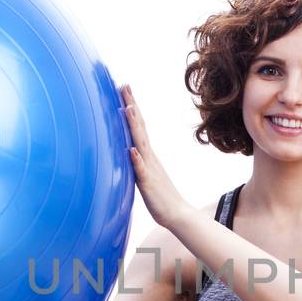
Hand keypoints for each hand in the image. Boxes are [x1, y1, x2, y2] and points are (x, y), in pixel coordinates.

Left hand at [121, 83, 190, 230]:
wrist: (178, 215)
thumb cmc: (160, 198)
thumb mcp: (146, 176)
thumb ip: (138, 162)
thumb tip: (129, 150)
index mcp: (147, 155)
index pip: (137, 126)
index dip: (131, 108)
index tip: (124, 89)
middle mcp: (149, 157)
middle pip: (139, 127)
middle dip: (131, 106)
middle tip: (124, 85)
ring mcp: (149, 169)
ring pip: (140, 143)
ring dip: (134, 126)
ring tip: (129, 108)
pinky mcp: (148, 183)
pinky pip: (141, 170)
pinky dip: (136, 159)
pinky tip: (131, 149)